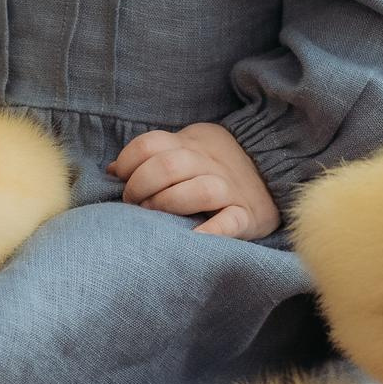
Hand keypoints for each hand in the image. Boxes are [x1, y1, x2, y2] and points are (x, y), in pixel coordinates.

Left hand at [107, 122, 279, 239]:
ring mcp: (229, 190)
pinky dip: (211, 232)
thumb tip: (111, 170)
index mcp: (190, 145)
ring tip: (155, 216)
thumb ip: (152, 156)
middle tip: (133, 203)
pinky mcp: (246, 216)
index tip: (120, 179)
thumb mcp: (185, 149)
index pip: (151, 144)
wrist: (271, 168)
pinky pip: (230, 223)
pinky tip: (192, 239)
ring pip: (200, 189)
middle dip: (142, 185)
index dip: (129, 162)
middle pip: (170, 165)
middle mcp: (209, 164)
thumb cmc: (212, 165)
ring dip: (170, 202)